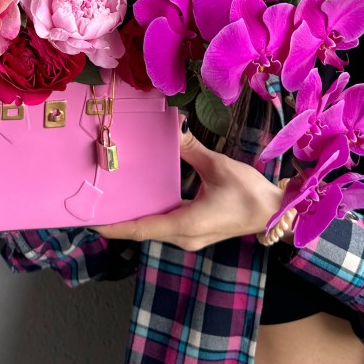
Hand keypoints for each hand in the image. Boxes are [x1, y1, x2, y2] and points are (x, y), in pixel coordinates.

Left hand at [88, 127, 286, 251]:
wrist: (273, 213)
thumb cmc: (249, 193)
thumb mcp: (218, 166)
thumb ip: (192, 149)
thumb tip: (175, 126)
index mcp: (185, 224)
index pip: (140, 228)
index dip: (114, 225)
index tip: (90, 219)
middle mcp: (183, 236)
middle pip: (141, 230)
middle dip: (118, 219)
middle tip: (94, 200)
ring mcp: (188, 237)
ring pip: (152, 229)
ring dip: (132, 216)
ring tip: (112, 197)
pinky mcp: (194, 232)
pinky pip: (163, 225)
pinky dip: (148, 214)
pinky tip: (140, 198)